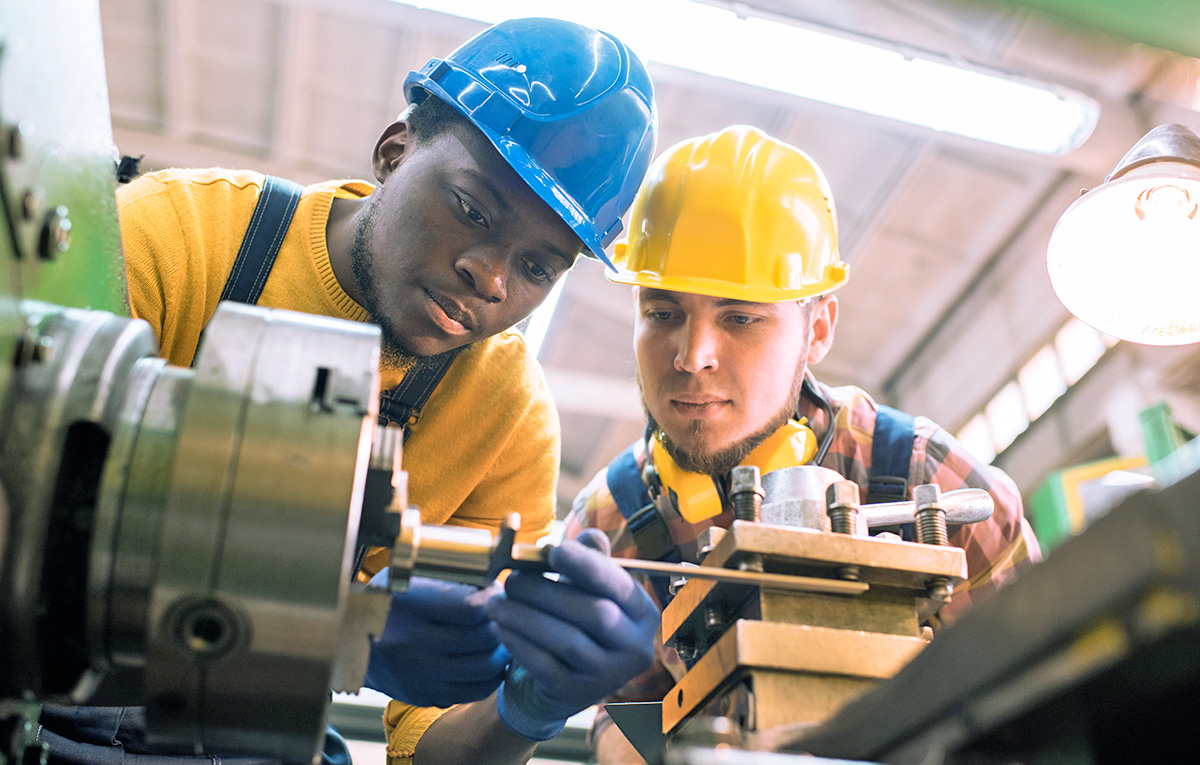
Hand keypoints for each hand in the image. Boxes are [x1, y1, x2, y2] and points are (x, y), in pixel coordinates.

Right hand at [365, 570, 510, 707]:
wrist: (347, 643)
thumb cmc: (383, 602)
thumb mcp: (405, 578)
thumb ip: (445, 580)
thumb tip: (491, 583)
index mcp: (412, 608)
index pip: (472, 608)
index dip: (493, 599)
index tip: (497, 591)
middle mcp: (416, 644)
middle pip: (483, 639)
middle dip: (502, 624)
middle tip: (503, 614)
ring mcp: (422, 674)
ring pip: (485, 668)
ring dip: (501, 651)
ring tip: (500, 637)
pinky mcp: (426, 695)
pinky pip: (474, 691)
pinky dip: (490, 676)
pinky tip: (489, 661)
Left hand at [487, 529, 658, 739]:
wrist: (571, 677)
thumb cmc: (580, 619)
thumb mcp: (589, 589)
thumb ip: (590, 560)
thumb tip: (590, 537)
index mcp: (643, 614)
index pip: (619, 585)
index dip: (587, 566)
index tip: (553, 549)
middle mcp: (635, 647)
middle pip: (594, 614)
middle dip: (547, 592)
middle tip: (510, 579)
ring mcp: (608, 675)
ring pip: (566, 641)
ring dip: (524, 617)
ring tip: (495, 602)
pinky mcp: (577, 693)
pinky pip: (544, 665)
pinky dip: (518, 643)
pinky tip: (499, 627)